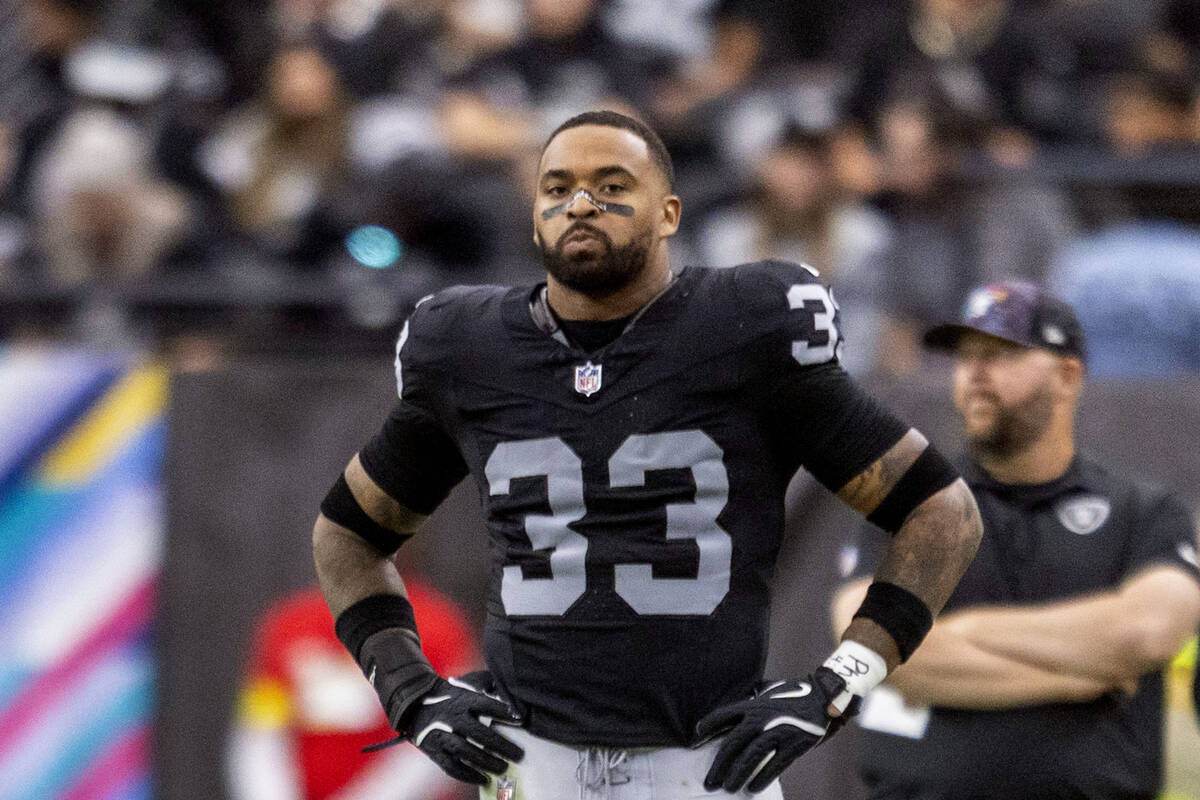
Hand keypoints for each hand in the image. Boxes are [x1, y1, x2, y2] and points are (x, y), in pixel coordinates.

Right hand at [404, 671, 524, 785]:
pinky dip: (468, 775)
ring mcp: (442, 735)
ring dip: (486, 762)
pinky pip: (452, 766)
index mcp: (464, 700)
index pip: (488, 705)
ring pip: (466, 752)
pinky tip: (482, 779)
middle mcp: (453, 717)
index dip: (504, 713)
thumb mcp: (467, 683)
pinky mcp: (434, 750)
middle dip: (501, 745)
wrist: (414, 702)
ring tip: (503, 768)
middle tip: (518, 755)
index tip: (520, 720)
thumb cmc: (450, 693)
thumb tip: (509, 688)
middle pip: (480, 733)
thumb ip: (488, 683)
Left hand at [695, 667, 853, 793]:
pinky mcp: (794, 744)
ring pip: (751, 756)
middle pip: (733, 743)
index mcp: (753, 705)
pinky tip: (752, 788)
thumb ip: (751, 703)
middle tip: (709, 781)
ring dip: (737, 774)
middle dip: (719, 764)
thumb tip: (733, 714)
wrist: (823, 696)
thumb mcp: (768, 693)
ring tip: (727, 788)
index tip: (696, 739)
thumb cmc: (793, 694)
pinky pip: (775, 765)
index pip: (724, 716)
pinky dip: (763, 778)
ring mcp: (778, 731)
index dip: (708, 726)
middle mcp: (762, 718)